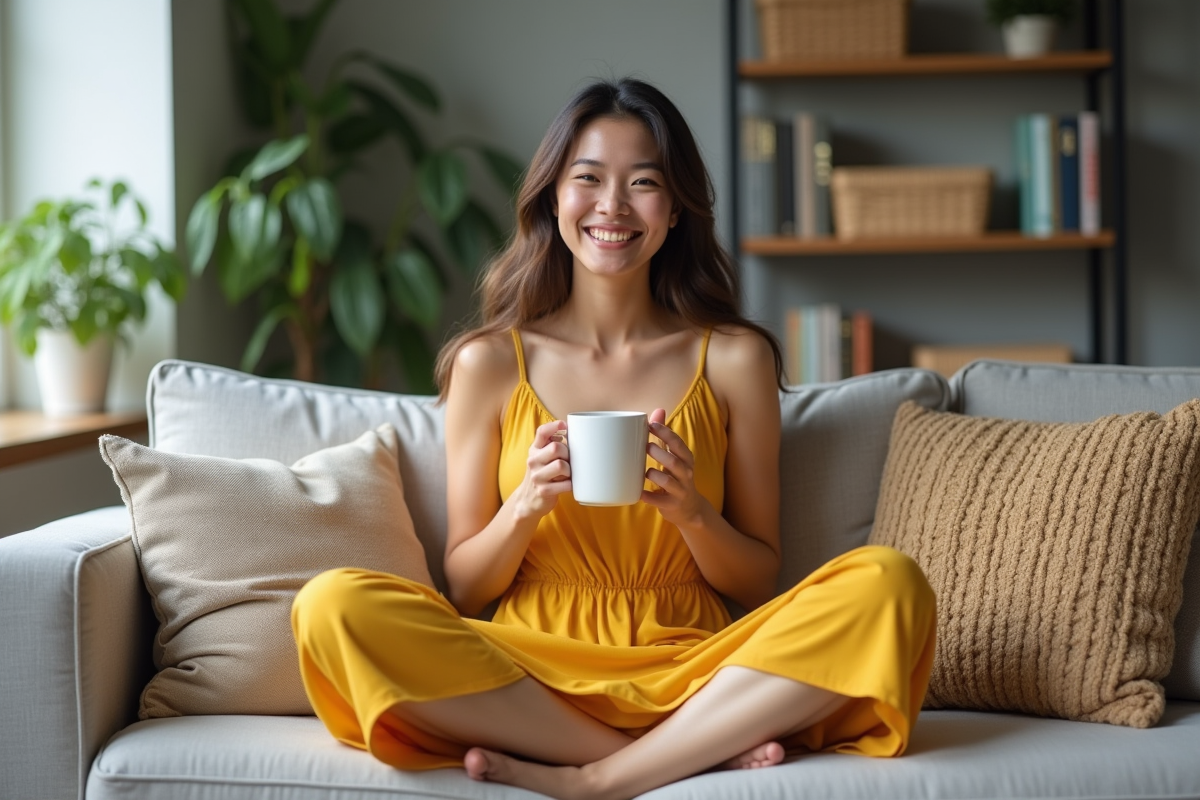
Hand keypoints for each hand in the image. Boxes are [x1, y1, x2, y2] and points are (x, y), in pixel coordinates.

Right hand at [512, 419, 571, 521]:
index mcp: (534, 450)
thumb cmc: (542, 475)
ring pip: (561, 465)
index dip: (554, 426)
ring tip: (568, 474)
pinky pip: (565, 484)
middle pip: (556, 447)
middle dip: (568, 453)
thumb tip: (569, 431)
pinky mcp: (543, 491)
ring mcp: (537, 476)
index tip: (565, 426)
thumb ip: (551, 444)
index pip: (541, 432)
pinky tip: (568, 484)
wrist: (528, 500)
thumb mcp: (542, 458)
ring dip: (569, 470)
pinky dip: (570, 484)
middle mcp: (533, 461)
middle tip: (569, 461)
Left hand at [641, 408, 707, 528]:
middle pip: (674, 462)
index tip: (650, 425)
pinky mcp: (672, 505)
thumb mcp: (675, 456)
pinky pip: (659, 500)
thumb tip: (658, 410)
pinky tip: (638, 492)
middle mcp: (686, 474)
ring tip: (645, 471)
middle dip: (659, 453)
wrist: (690, 509)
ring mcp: (680, 490)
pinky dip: (647, 496)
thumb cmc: (677, 476)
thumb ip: (666, 436)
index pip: (678, 444)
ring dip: (653, 474)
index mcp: (686, 459)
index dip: (665, 433)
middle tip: (645, 446)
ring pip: (667, 481)